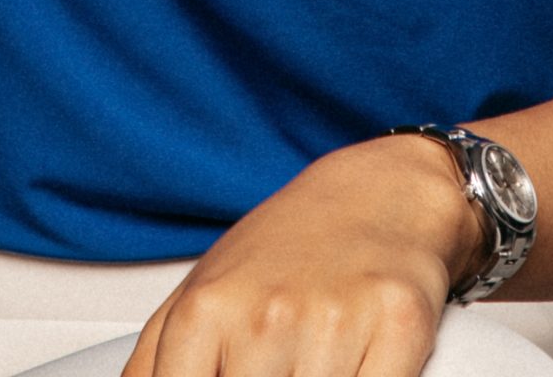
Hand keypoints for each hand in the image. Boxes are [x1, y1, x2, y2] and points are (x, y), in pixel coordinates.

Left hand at [123, 135, 480, 376]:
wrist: (380, 193)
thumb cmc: (286, 250)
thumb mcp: (200, 295)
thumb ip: (154, 365)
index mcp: (205, 312)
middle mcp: (265, 316)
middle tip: (273, 368)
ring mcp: (331, 323)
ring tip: (308, 360)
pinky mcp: (398, 325)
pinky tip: (355, 364)